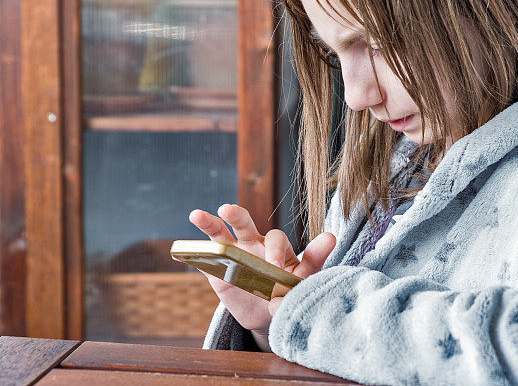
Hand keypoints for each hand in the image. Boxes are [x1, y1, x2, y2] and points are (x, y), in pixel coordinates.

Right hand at [189, 204, 335, 333]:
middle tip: (228, 210)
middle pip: (245, 224)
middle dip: (237, 216)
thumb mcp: (304, 278)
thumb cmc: (290, 291)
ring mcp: (234, 255)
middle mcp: (254, 245)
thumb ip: (314, 258)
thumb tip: (332, 236)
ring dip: (209, 224)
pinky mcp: (218, 270)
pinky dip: (192, 254)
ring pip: (221, 234)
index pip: (276, 240)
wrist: (270, 314)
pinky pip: (204, 259)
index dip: (275, 251)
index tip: (276, 267)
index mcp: (277, 246)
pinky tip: (179, 252)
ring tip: (197, 215)